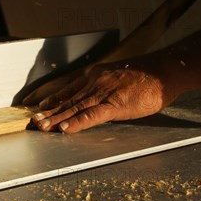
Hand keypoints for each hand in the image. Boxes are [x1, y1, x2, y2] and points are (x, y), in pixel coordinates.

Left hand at [30, 57, 178, 132]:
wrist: (165, 70)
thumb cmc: (149, 76)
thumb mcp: (121, 76)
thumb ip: (107, 86)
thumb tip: (101, 97)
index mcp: (97, 76)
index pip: (70, 89)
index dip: (55, 99)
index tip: (42, 106)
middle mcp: (96, 83)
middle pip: (68, 100)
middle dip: (50, 112)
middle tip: (34, 121)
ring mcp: (104, 93)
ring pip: (75, 108)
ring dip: (57, 119)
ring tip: (42, 127)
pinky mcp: (115, 105)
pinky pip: (91, 115)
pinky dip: (77, 123)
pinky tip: (65, 129)